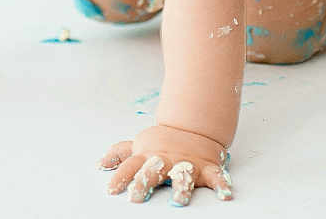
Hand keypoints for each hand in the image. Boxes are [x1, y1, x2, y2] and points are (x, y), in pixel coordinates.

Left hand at [99, 124, 232, 205]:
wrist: (194, 126)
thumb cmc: (162, 143)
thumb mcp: (140, 146)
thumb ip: (121, 155)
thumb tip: (100, 165)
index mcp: (148, 156)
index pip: (130, 166)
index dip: (121, 177)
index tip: (111, 190)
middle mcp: (166, 160)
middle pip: (153, 170)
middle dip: (145, 181)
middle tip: (136, 195)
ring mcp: (187, 163)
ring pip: (184, 174)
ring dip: (182, 185)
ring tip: (179, 199)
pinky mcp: (207, 167)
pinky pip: (216, 176)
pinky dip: (222, 184)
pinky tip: (224, 194)